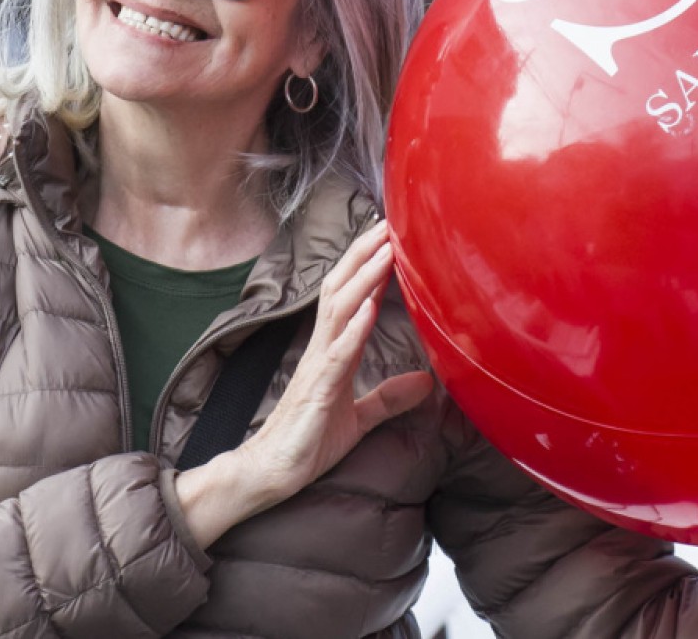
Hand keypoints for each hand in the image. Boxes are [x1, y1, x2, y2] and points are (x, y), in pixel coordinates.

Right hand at [174, 221, 434, 546]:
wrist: (271, 473)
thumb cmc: (308, 442)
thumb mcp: (360, 418)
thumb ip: (389, 397)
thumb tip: (426, 382)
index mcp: (332, 351)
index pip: (352, 297)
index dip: (370, 266)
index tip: (390, 236)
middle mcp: (322, 349)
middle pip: (342, 289)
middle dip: (365, 255)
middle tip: (390, 223)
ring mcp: (317, 366)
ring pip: (339, 310)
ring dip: (364, 279)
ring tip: (386, 250)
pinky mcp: (317, 390)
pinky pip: (337, 353)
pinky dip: (355, 329)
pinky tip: (371, 309)